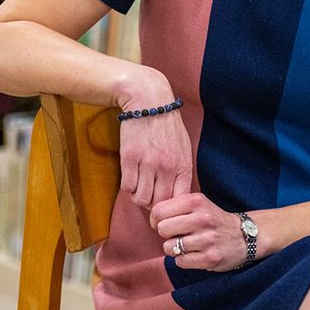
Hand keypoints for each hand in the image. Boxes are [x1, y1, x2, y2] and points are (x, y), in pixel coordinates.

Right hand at [118, 78, 192, 206]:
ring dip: (139, 196)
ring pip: (141, 198)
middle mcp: (167, 167)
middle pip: (159, 204)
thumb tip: (177, 196)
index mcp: (183, 165)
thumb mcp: (182, 147)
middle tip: (149, 198)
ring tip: (140, 185)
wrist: (149, 100)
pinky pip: (127, 187)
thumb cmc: (167, 124)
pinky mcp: (129, 158)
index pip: (179, 200)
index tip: (164, 208)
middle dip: (153, 205)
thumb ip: (181, 171)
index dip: (171, 209)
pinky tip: (132, 175)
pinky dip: (128, 186)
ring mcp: (148, 163)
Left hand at [150, 193, 250, 271]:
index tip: (163, 223)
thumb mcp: (198, 204)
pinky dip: (183, 260)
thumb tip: (151, 216)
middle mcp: (202, 218)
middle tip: (176, 234)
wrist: (244, 236)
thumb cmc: (213, 219)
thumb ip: (176, 206)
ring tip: (186, 244)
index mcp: (197, 201)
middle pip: (162, 229)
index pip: (159, 210)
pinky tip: (193, 254)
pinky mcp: (210, 258)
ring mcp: (207, 239)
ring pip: (169, 247)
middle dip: (165, 234)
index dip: (155, 219)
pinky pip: (180, 262)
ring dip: (174, 249)